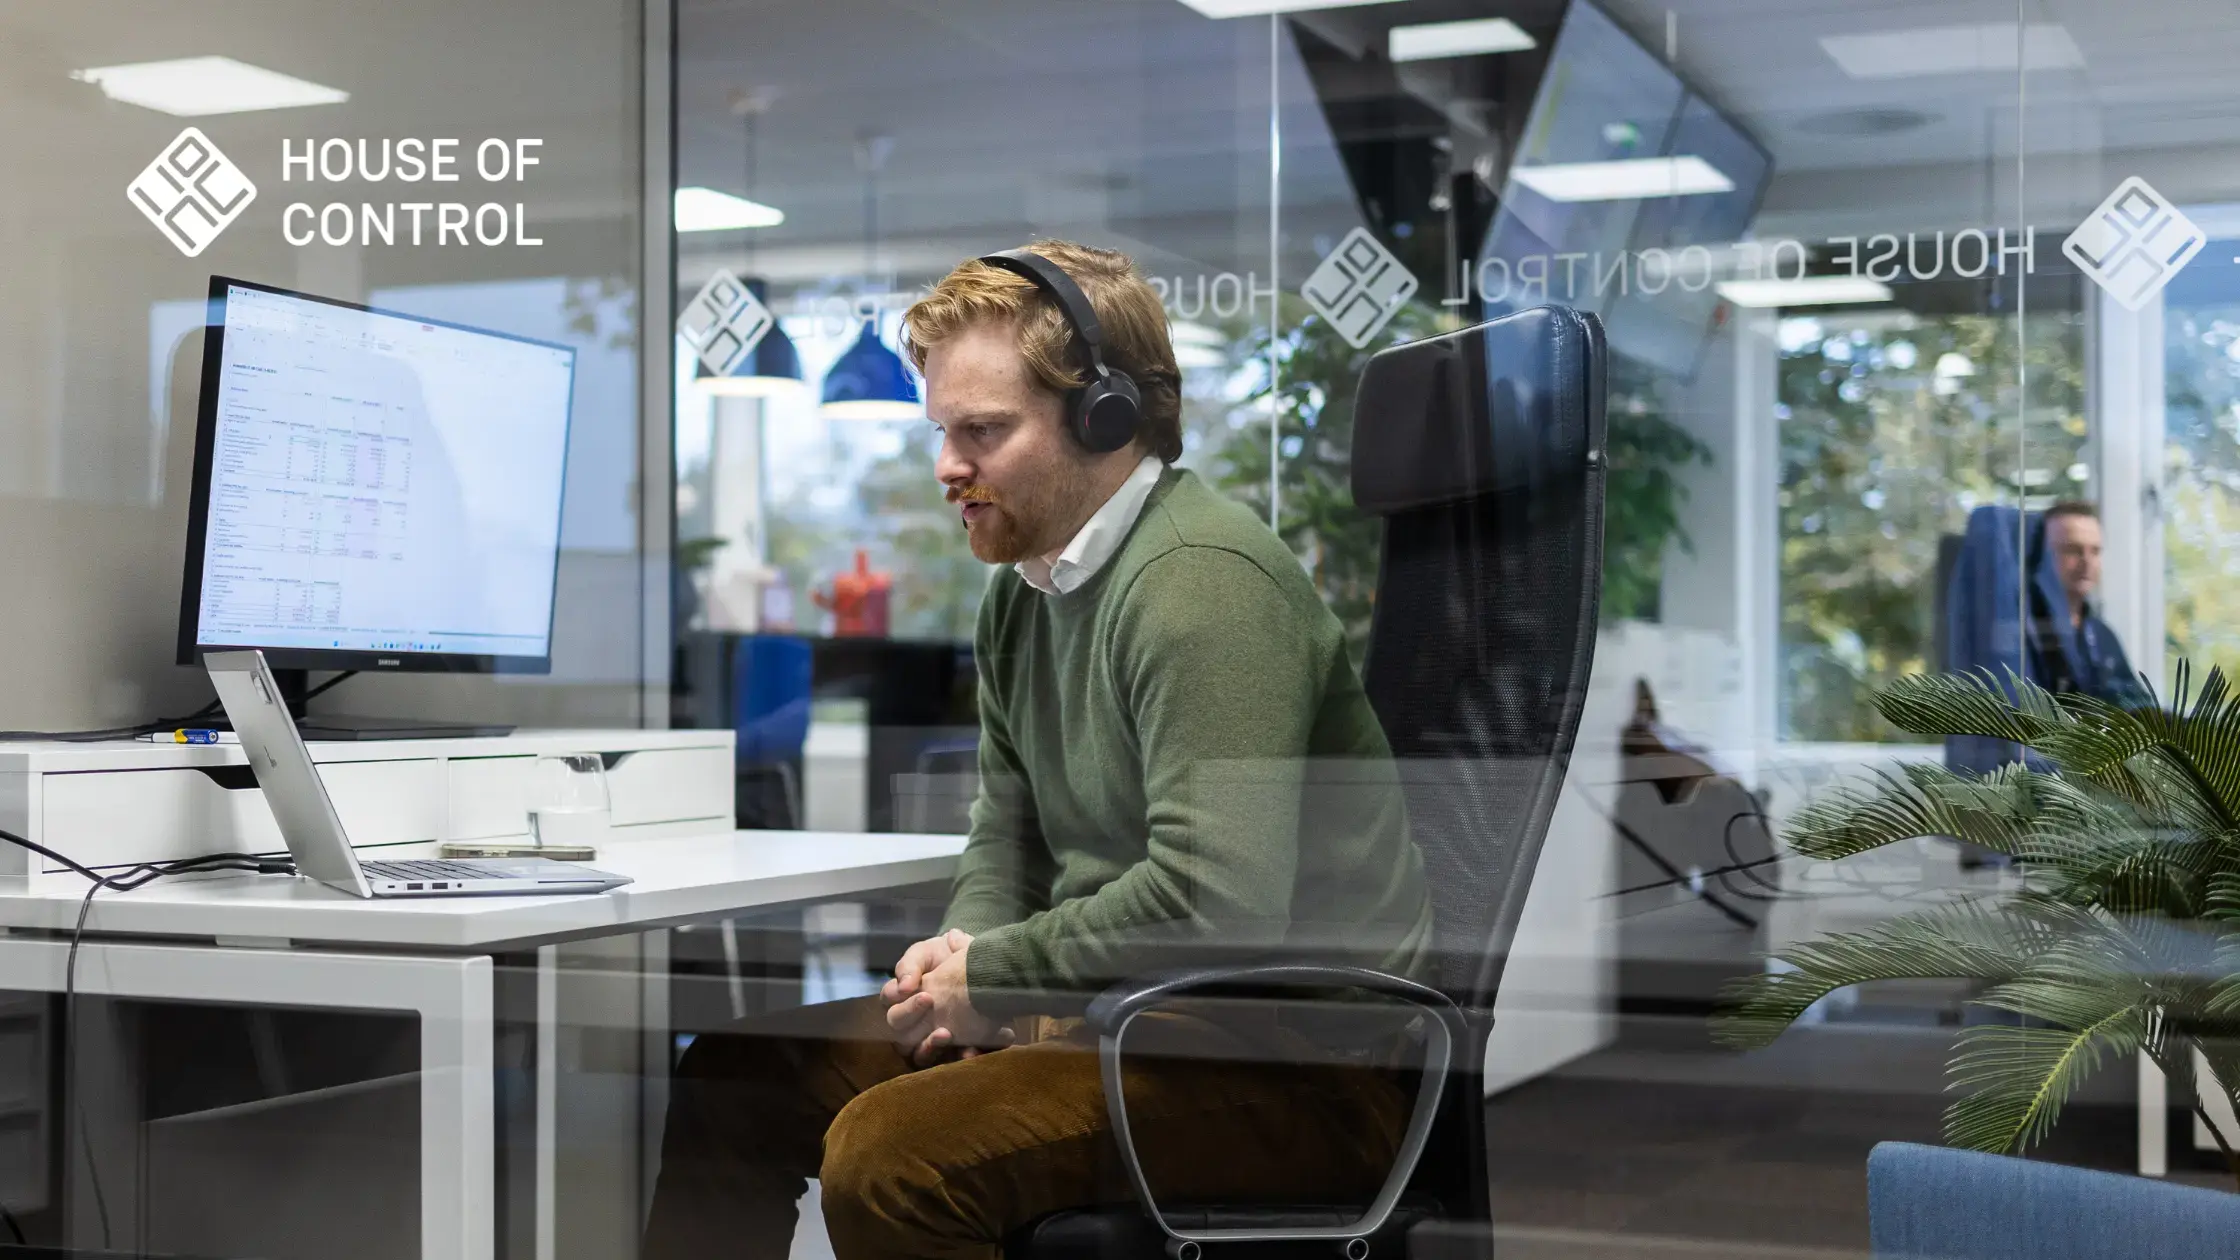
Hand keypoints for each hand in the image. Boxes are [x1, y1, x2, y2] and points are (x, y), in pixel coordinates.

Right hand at [885, 938, 1010, 1067]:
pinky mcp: (952, 1049)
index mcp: (901, 996)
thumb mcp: (928, 952)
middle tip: (930, 1000)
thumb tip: (904, 985)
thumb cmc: (946, 956)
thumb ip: (911, 964)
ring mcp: (928, 1037)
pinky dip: (959, 1058)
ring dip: (928, 1046)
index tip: (915, 987)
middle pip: (897, 1028)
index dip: (896, 995)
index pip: (888, 999)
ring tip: (945, 1033)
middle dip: (910, 1014)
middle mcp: (911, 1020)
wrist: (980, 963)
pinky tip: (969, 1050)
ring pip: (916, 1054)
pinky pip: (947, 1064)